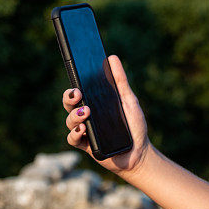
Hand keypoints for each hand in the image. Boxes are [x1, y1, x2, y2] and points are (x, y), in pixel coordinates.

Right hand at [63, 55, 150, 178]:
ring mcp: (85, 131)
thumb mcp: (128, 100)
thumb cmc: (134, 125)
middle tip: (77, 94)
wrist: (139, 151)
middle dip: (69, 97)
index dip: (73, 86)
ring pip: (69, 121)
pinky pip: (72, 139)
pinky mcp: (86, 146)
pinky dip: (75, 133)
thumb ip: (120, 81)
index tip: (75, 77)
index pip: (78, 92)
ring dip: (74, 115)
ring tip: (86, 112)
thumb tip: (111, 57)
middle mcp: (87, 117)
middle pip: (69, 104)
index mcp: (95, 104)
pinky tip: (83, 129)